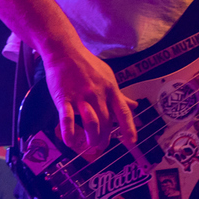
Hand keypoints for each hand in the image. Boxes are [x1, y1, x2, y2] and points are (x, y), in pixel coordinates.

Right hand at [41, 44, 137, 158]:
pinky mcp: (64, 98)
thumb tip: (134, 105)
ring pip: (91, 123)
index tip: (132, 142)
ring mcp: (81, 96)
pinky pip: (67, 118)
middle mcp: (98, 94)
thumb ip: (119, 95)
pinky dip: (69, 132)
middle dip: (105, 138)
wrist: (65, 51)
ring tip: (90, 146)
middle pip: (106, 122)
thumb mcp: (108, 77)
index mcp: (111, 89)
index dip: (128, 128)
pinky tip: (70, 142)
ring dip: (92, 138)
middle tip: (101, 146)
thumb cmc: (87, 65)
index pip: (123, 112)